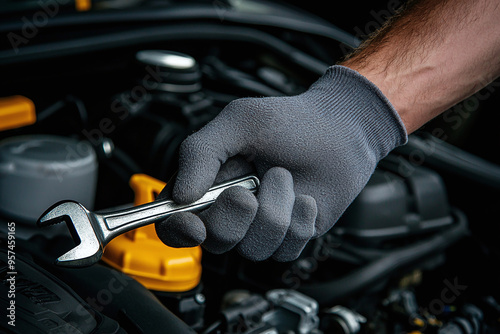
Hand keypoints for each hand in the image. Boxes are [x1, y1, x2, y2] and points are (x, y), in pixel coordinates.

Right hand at [155, 65, 406, 260]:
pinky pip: (287, 249)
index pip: (173, 222)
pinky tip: (305, 197)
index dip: (178, 231)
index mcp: (206, 183)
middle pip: (216, 242)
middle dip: (236, 214)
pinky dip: (299, 219)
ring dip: (275, 210)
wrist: (340, 130)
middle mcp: (230, 210)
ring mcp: (260, 226)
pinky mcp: (289, 237)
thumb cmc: (290, 121)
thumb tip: (179, 196)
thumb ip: (201, 152)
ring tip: (285, 178)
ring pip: (255, 248)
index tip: (195, 226)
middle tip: (251, 186)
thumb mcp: (239, 122)